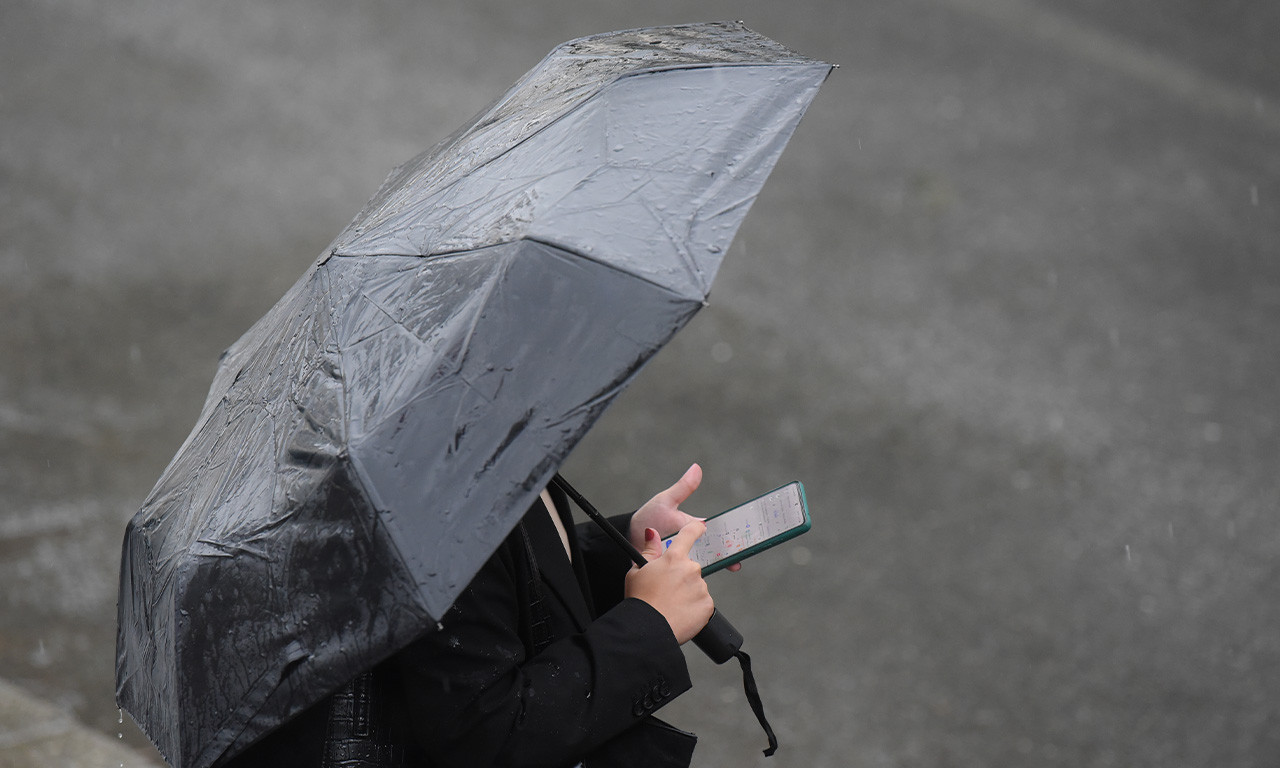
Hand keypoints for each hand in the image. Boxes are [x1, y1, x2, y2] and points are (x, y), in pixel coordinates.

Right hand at [625, 522, 713, 643]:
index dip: (695, 528)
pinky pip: (703, 603)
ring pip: (697, 586)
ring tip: (671, 605)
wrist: (647, 629)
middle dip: (681, 576)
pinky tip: (680, 613)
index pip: (689, 534)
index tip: (700, 528)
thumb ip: (649, 550)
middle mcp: (691, 569)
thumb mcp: (637, 571)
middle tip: (667, 591)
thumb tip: (652, 533)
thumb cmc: (640, 601)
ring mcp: (701, 587)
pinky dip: (694, 607)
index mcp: (673, 558)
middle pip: (690, 567)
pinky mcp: (707, 605)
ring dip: (688, 593)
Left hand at [628, 463, 740, 571]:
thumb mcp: (666, 501)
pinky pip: (690, 575)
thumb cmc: (649, 518)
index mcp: (695, 527)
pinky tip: (706, 578)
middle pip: (716, 549)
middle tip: (743, 556)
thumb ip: (683, 488)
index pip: (718, 532)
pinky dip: (698, 576)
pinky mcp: (676, 571)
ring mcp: (686, 557)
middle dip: (731, 553)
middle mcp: (693, 544)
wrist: (629, 539)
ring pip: (705, 563)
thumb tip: (697, 468)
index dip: (733, 535)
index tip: (747, 536)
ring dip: (718, 563)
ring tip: (733, 565)